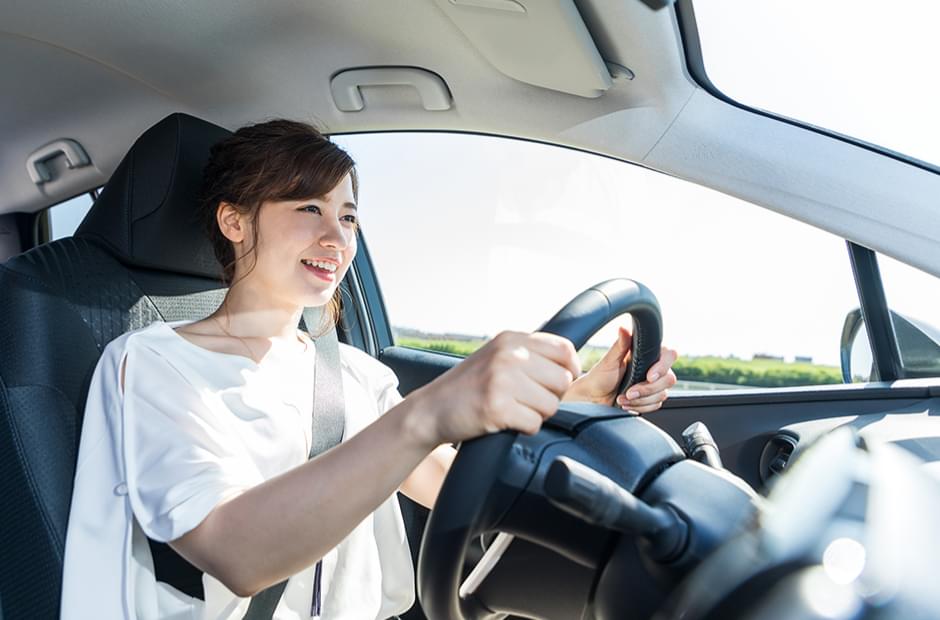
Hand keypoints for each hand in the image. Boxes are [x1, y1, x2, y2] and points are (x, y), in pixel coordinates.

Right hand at [412, 331, 580, 445]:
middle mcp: (508, 355)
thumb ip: (529, 354)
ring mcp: (502, 380)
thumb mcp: (497, 356)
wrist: (431, 409)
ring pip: (551, 405)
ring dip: (537, 414)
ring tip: (514, 410)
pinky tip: (505, 421)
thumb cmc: (469, 386)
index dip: (570, 369)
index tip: (557, 382)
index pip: (564, 349)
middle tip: (528, 401)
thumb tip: (572, 365)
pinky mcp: (497, 408)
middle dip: (551, 396)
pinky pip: (534, 424)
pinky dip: (524, 428)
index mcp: (511, 339)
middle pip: (563, 380)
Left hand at [562, 326, 677, 413]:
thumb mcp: (609, 360)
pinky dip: (640, 406)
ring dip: (640, 399)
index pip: (669, 355)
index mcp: (646, 355)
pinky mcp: (651, 398)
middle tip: (628, 391)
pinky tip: (627, 403)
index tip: (649, 376)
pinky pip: (656, 405)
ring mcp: (653, 385)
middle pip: (669, 379)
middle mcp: (653, 368)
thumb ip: (620, 345)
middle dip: (647, 389)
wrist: (593, 397)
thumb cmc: (600, 377)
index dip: (663, 367)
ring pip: (662, 394)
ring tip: (622, 398)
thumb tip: (623, 329)